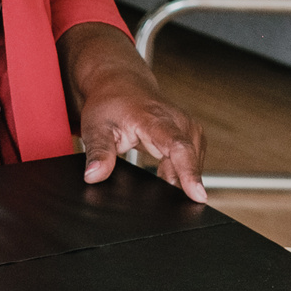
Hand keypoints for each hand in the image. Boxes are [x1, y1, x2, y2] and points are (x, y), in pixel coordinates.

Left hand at [62, 23, 207, 201]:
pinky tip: (168, 180)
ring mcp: (187, 126)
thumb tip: (94, 176)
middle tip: (170, 205)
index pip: (178, 147)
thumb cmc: (109, 105)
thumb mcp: (95, 128)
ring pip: (194, 160)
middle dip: (185, 182)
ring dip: (183, 178)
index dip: (189, 172)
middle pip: (190, 158)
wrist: (121, 84)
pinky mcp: (190, 133)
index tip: (197, 194)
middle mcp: (177, 120)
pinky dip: (184, 172)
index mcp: (154, 118)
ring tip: (163, 191)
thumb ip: (98, 152)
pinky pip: (193, 158)